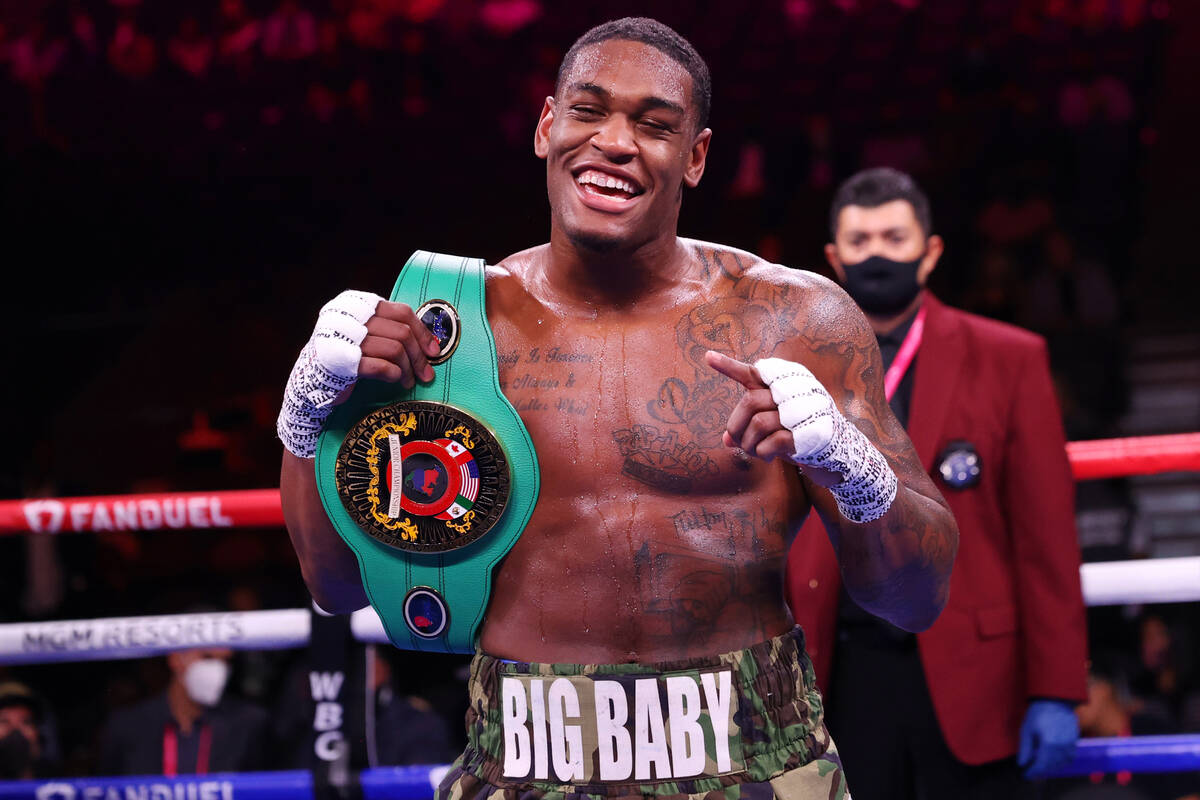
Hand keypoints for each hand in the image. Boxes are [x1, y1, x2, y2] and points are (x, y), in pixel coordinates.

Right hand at [277, 291, 441, 457]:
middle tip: (426, 373)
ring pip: (395, 349)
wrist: (310, 381)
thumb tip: (431, 343)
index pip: (401, 312)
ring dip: (408, 369)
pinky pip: (382, 367)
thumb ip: (391, 330)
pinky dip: (394, 375)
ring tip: (408, 380)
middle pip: (401, 332)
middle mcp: (347, 316)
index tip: (433, 350)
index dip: (422, 332)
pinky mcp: (342, 362)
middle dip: (419, 356)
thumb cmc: (345, 356)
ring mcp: (343, 338)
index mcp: (355, 303)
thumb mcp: (366, 334)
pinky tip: (394, 380)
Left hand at [704, 350, 802, 461]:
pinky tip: (768, 456)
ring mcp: (804, 411)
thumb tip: (726, 439)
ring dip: (749, 443)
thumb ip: (749, 426)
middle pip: (750, 402)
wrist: (835, 452)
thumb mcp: (771, 427)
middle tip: (737, 440)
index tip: (707, 357)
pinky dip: (763, 452)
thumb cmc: (797, 434)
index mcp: (784, 383)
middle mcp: (795, 392)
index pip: (753, 373)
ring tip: (754, 451)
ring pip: (759, 423)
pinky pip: (772, 442)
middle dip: (736, 425)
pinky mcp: (809, 433)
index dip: (729, 366)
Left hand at [1018, 699, 1078, 777]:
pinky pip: (1070, 757)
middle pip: (1052, 766)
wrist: (1056, 699)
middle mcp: (1062, 746)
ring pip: (1062, 763)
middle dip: (1041, 770)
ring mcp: (1070, 744)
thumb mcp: (1027, 729)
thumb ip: (1025, 748)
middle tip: (1032, 771)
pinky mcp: (1075, 740)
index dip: (1033, 772)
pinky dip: (1062, 761)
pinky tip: (1054, 759)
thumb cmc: (1039, 712)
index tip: (1026, 774)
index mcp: (1049, 744)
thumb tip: (1022, 763)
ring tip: (1041, 765)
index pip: (1041, 765)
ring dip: (1052, 767)